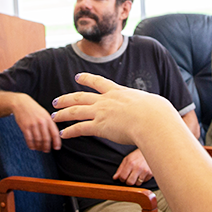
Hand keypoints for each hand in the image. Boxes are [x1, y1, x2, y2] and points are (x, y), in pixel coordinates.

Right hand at [13, 95, 60, 151]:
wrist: (21, 103)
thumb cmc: (34, 109)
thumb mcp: (44, 114)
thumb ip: (49, 124)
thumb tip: (54, 136)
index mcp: (48, 119)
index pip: (55, 133)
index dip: (56, 142)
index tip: (57, 148)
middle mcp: (41, 122)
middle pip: (46, 139)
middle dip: (47, 147)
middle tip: (46, 150)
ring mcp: (32, 125)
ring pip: (38, 140)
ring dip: (39, 147)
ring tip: (39, 149)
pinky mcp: (25, 127)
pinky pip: (29, 139)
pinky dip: (31, 145)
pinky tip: (32, 147)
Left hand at [52, 73, 176, 145]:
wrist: (152, 119)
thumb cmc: (157, 113)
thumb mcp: (151, 103)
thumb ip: (147, 106)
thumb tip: (158, 110)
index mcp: (118, 92)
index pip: (99, 82)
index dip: (87, 79)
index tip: (78, 77)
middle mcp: (106, 100)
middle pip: (80, 97)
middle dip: (66, 98)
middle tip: (56, 100)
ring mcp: (101, 112)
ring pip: (75, 111)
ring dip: (62, 114)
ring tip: (54, 117)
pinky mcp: (99, 126)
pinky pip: (80, 128)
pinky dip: (70, 131)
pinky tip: (63, 134)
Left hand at [114, 149, 152, 185]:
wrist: (149, 151)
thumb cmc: (137, 155)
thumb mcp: (127, 159)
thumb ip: (120, 169)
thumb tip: (114, 178)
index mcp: (130, 163)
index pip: (123, 177)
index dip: (121, 179)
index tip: (123, 177)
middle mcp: (138, 167)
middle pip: (130, 182)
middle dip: (128, 182)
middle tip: (129, 178)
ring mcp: (145, 171)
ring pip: (137, 184)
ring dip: (135, 181)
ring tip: (136, 175)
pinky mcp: (151, 173)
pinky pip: (144, 181)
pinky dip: (142, 179)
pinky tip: (142, 174)